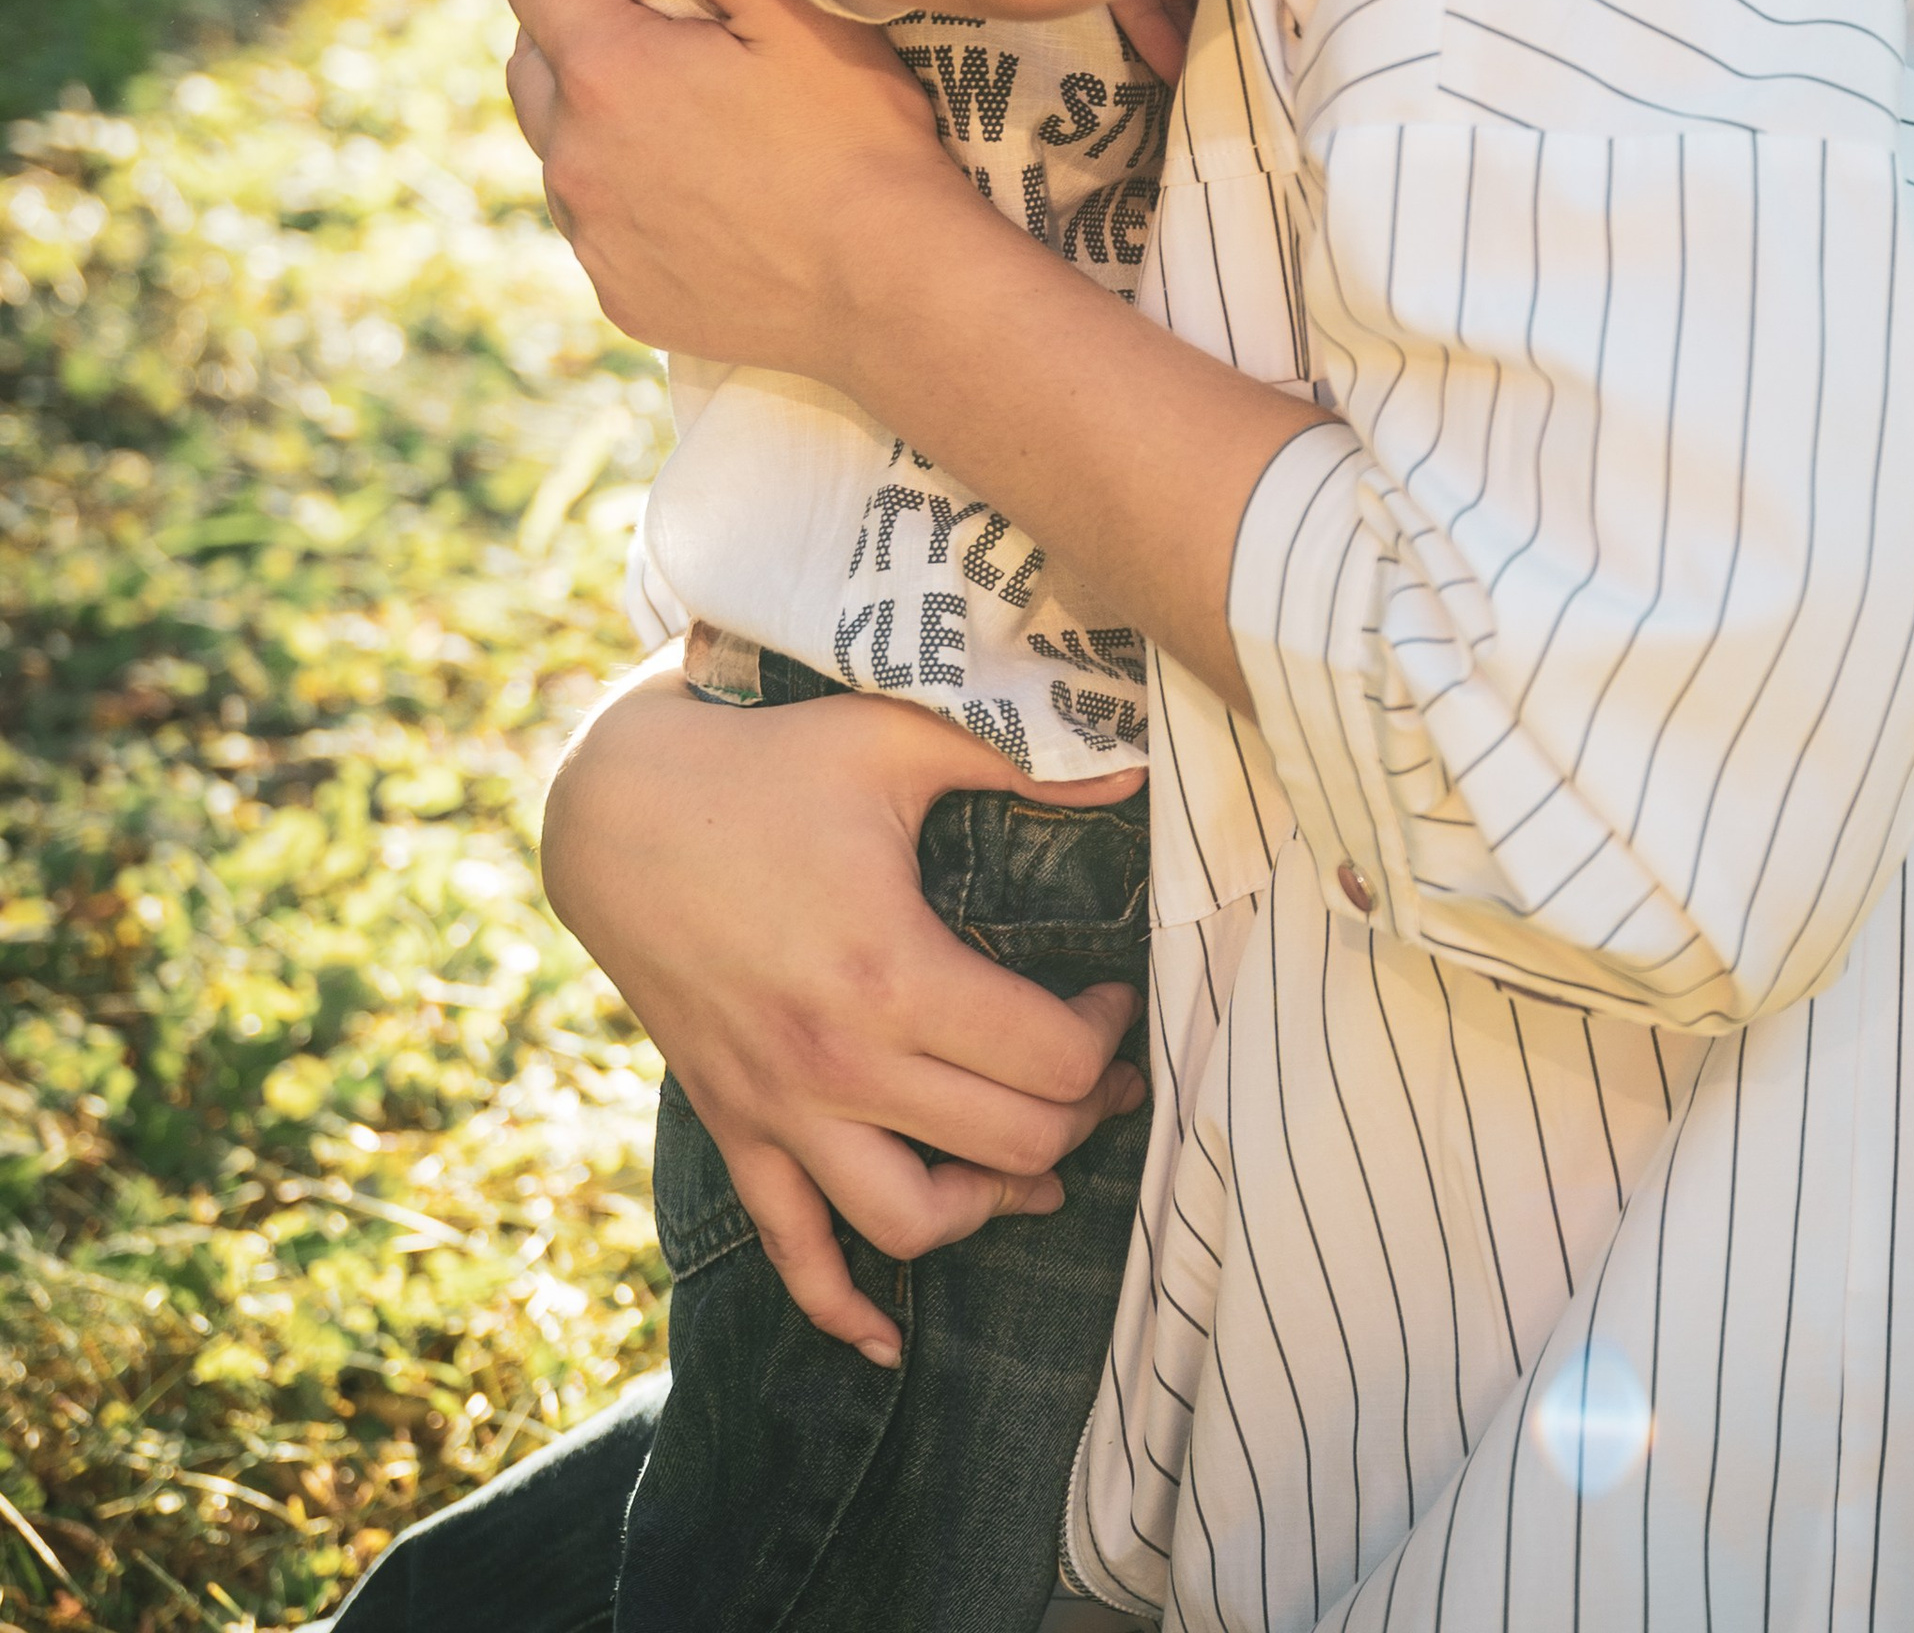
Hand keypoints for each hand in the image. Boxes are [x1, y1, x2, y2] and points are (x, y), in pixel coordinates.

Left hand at [501, 0, 1322, 715]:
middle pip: (529, 56)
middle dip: (562, 15)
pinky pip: (592, 218)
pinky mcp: (617, 291)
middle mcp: (573, 155)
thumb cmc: (858, 135)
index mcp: (606, 69)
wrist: (896, 289)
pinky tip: (688, 181)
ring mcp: (591, 234)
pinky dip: (617, 185)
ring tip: (664, 94)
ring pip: (556, 143)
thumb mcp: (787, 10)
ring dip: (586, 106)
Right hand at [543, 670, 1144, 1360]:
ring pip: (911, 1223)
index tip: (1111, 996)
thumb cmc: (766, 763)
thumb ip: (1019, 755)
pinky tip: (887, 1341)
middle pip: (1010, 1146)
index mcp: (893, 972)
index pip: (1051, 1061)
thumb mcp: (895, 735)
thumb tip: (1133, 766)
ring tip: (1035, 1169)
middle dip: (1081, 1118)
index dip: (1107, 1038)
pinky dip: (841, 1308)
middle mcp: (839, 1063)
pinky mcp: (735, 1126)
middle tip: (1103, 1073)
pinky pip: (790, 1251)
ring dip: (988, 1208)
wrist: (616, 812)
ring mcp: (781, 1108)